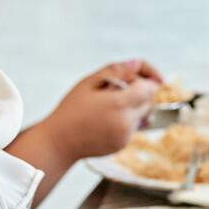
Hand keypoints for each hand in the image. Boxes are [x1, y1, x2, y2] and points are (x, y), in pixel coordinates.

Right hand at [42, 61, 160, 160]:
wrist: (58, 142)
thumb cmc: (70, 110)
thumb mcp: (88, 83)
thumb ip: (115, 71)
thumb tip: (136, 64)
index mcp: (119, 104)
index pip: (150, 88)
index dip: (146, 78)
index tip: (138, 74)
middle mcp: (126, 122)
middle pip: (149, 101)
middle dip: (138, 91)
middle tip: (115, 87)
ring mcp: (126, 136)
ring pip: (142, 114)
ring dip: (132, 106)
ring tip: (108, 104)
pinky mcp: (122, 144)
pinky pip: (132, 127)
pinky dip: (124, 119)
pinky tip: (104, 118)